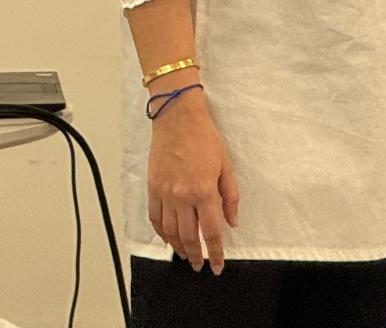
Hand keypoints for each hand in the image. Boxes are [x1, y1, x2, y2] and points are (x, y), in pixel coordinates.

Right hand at [145, 93, 237, 272]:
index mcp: (204, 191)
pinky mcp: (153, 190)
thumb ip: (230, 196)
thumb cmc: (205, 139)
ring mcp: (165, 195)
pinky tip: (168, 239)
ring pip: (170, 232)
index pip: (212, 231)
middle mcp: (183, 197)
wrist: (177, 121)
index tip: (217, 265)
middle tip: (201, 265)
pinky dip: (162, 233)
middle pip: (189, 236)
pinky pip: (155, 219)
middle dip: (197, 255)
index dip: (216, 251)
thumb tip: (232, 221)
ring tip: (187, 255)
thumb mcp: (226, 165)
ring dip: (179, 247)